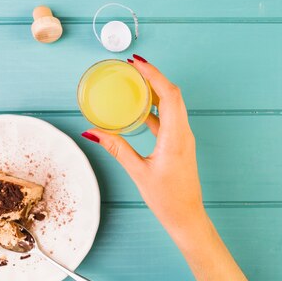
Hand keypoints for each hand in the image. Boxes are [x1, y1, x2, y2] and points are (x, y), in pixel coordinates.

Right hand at [82, 55, 257, 280]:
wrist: (187, 217)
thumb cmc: (167, 199)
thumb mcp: (138, 172)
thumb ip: (117, 149)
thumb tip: (93, 131)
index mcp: (175, 136)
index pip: (168, 95)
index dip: (153, 75)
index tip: (136, 63)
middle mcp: (183, 133)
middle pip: (171, 95)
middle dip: (152, 78)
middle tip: (131, 68)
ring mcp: (183, 138)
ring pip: (171, 106)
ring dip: (154, 92)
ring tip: (133, 83)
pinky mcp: (180, 145)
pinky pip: (168, 119)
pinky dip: (154, 109)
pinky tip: (138, 110)